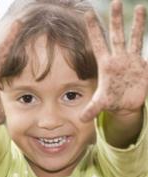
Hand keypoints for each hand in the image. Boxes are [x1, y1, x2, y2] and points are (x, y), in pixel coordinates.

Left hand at [81, 0, 147, 121]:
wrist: (125, 104)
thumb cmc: (111, 101)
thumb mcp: (101, 104)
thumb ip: (92, 109)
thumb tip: (81, 119)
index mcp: (106, 64)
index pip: (98, 43)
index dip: (93, 29)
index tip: (88, 12)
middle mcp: (119, 58)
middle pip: (117, 35)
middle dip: (116, 19)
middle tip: (116, 1)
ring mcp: (132, 60)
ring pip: (134, 38)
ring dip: (137, 24)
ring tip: (140, 8)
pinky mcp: (144, 66)